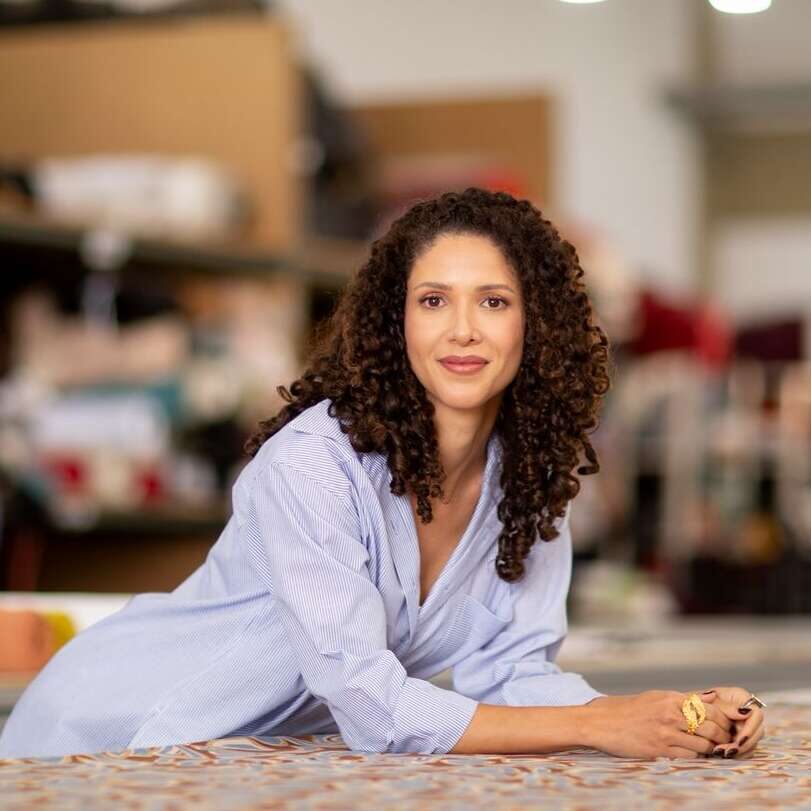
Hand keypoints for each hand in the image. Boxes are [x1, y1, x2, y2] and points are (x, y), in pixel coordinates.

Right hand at [583, 690, 733, 758]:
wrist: (601, 722)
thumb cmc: (629, 709)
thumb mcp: (656, 697)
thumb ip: (684, 699)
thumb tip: (712, 697)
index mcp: (670, 699)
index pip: (710, 708)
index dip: (724, 719)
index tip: (727, 725)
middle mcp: (670, 714)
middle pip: (711, 727)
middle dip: (723, 735)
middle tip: (725, 740)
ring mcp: (665, 733)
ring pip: (704, 745)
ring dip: (712, 749)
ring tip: (713, 749)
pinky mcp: (659, 750)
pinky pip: (689, 757)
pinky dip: (697, 758)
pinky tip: (695, 755)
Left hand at [697, 686, 765, 758]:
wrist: (687, 713)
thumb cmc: (696, 703)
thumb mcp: (709, 701)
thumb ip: (725, 706)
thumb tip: (744, 712)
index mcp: (742, 698)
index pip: (756, 715)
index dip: (750, 729)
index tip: (738, 740)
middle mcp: (748, 713)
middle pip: (757, 732)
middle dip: (743, 745)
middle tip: (727, 752)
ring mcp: (746, 727)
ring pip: (752, 743)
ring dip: (738, 751)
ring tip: (720, 753)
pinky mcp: (741, 739)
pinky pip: (745, 750)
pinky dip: (735, 755)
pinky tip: (721, 756)